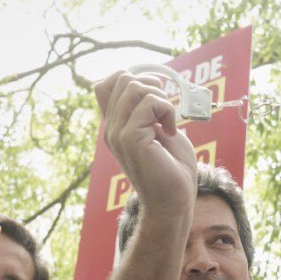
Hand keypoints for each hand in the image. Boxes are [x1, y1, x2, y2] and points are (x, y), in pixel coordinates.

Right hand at [94, 70, 197, 223]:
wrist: (174, 202)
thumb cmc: (172, 168)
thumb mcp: (159, 130)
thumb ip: (148, 109)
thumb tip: (150, 82)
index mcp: (115, 126)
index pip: (106, 84)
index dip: (132, 78)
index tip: (155, 97)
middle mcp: (111, 129)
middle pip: (121, 78)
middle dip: (151, 84)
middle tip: (165, 111)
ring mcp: (117, 133)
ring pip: (133, 86)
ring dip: (160, 97)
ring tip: (168, 121)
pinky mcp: (130, 138)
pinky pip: (150, 103)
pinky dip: (168, 111)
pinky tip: (172, 132)